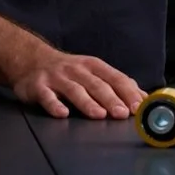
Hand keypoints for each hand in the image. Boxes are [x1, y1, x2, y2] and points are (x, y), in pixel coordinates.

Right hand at [10, 49, 147, 119]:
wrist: (31, 59)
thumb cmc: (69, 70)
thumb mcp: (94, 71)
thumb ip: (117, 83)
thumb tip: (143, 97)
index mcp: (94, 66)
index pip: (115, 78)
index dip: (128, 92)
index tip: (138, 106)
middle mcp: (77, 70)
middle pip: (97, 85)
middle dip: (111, 99)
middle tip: (123, 113)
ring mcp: (57, 78)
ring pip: (75, 90)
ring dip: (88, 103)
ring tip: (99, 115)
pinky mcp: (38, 87)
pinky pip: (47, 97)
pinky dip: (54, 105)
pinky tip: (62, 113)